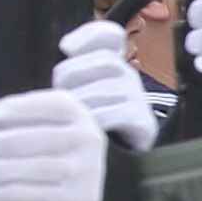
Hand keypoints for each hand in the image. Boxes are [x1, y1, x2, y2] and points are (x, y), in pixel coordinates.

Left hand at [51, 18, 162, 149]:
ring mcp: (138, 99)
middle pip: (104, 60)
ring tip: (68, 116)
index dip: (88, 36)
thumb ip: (65, 73)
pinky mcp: (143, 123)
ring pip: (107, 88)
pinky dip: (97, 121)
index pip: (110, 36)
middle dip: (74, 74)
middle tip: (58, 93)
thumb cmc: (82, 126)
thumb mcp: (71, 96)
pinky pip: (117, 113)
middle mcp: (127, 76)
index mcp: (108, 64)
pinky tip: (85, 129)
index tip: (65, 47)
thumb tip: (64, 47)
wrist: (109, 165)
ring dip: (82, 102)